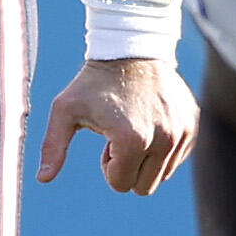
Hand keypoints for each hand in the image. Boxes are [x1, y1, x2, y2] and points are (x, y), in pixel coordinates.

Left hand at [40, 55, 197, 193]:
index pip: (121, 185)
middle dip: (128, 167)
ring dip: (146, 158)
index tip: (106, 140)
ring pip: (162, 175)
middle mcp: (163, 139)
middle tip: (120, 136)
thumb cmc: (94, 82)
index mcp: (132, 140)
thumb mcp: (66, 110)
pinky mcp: (192, 125)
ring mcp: (182, 132)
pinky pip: (177, 157)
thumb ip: (53, 146)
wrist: (132, 47)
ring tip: (135, 127)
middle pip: (144, 187)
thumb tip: (43, 179)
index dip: (108, 167)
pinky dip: (163, 148)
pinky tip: (150, 121)